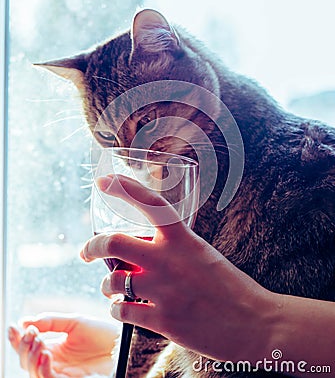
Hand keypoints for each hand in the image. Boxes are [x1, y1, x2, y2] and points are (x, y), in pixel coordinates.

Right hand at [8, 312, 118, 376]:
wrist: (123, 344)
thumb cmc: (102, 333)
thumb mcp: (74, 322)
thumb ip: (50, 322)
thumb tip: (24, 321)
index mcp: (54, 348)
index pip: (28, 347)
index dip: (17, 339)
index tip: (14, 327)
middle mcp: (54, 363)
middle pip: (25, 362)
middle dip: (24, 347)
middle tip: (32, 333)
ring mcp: (61, 374)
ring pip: (33, 373)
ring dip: (31, 357)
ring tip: (39, 341)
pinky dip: (43, 369)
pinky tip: (46, 354)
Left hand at [80, 174, 275, 363]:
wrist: (256, 324)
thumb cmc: (231, 287)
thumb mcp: (203, 255)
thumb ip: (173, 250)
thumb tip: (139, 253)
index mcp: (183, 239)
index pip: (149, 203)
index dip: (123, 187)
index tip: (103, 182)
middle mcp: (169, 260)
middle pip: (113, 243)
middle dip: (92, 246)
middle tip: (87, 250)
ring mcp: (164, 291)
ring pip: (113, 281)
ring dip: (107, 284)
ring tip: (113, 288)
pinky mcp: (162, 321)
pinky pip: (121, 311)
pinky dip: (116, 309)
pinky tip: (123, 309)